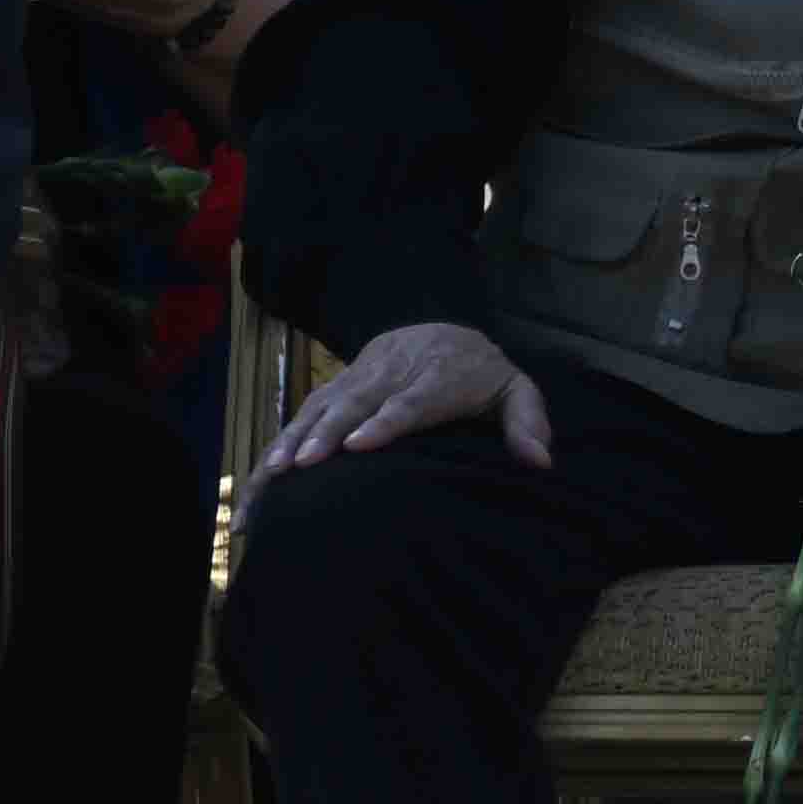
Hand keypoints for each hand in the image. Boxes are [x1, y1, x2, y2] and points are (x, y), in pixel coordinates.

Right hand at [251, 316, 547, 477]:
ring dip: (294, 438)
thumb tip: (540, 461)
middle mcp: (394, 372)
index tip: (359, 445)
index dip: (385, 422)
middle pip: (357, 401)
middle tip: (302, 465)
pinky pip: (306, 411)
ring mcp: (361, 376)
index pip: (410, 401)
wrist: (442, 329)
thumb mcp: (514, 391)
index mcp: (439, 376)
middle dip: (328, 432)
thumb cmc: (482, 374)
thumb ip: (527, 422)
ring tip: (271, 474)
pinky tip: (262, 474)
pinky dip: (281, 440)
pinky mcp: (338, 384)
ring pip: (323, 405)